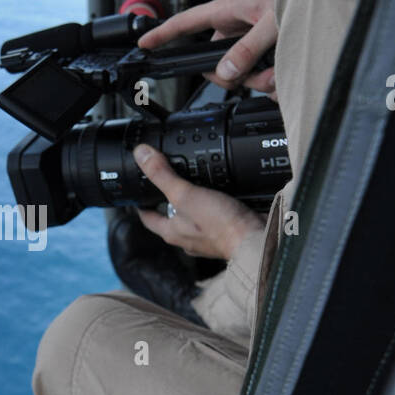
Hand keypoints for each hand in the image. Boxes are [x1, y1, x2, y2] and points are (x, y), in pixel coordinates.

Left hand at [134, 144, 264, 260]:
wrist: (255, 239)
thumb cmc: (220, 226)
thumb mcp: (184, 194)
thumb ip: (162, 175)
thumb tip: (141, 155)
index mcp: (172, 232)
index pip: (148, 218)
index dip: (140, 205)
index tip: (138, 194)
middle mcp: (187, 237)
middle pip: (171, 217)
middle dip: (168, 201)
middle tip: (167, 183)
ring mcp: (208, 236)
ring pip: (194, 217)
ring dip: (194, 202)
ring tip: (195, 184)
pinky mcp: (227, 231)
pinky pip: (216, 216)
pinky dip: (215, 205)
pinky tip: (221, 194)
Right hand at [138, 0, 277, 99]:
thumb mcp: (273, 24)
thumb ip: (248, 49)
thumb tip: (225, 72)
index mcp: (229, 10)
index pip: (186, 23)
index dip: (163, 34)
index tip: (145, 44)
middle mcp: (237, 25)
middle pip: (218, 63)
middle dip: (238, 77)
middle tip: (258, 77)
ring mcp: (251, 39)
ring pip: (242, 73)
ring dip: (262, 80)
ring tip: (282, 72)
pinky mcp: (266, 49)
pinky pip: (261, 74)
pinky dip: (275, 80)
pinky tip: (287, 75)